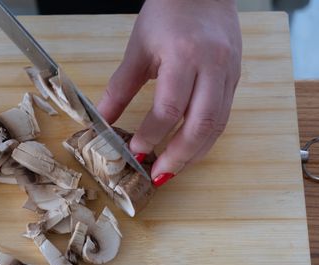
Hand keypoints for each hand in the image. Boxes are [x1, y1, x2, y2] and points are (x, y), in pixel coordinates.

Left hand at [97, 0, 241, 186]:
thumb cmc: (168, 11)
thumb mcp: (138, 48)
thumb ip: (120, 87)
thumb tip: (102, 121)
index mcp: (184, 56)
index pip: (169, 108)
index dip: (151, 135)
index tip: (135, 152)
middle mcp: (213, 67)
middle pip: (201, 125)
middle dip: (179, 157)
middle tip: (159, 176)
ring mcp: (229, 73)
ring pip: (217, 125)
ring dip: (195, 154)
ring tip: (173, 169)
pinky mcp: (235, 78)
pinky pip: (224, 116)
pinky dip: (206, 138)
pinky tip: (189, 149)